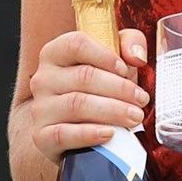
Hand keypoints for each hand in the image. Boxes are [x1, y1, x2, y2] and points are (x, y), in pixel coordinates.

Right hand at [24, 28, 152, 163]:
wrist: (74, 132)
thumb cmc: (96, 90)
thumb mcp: (114, 61)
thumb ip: (129, 45)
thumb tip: (136, 56)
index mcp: (56, 53)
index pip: (76, 44)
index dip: (104, 55)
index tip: (125, 69)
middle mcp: (43, 78)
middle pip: (83, 76)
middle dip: (119, 88)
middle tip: (141, 99)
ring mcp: (40, 108)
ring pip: (76, 105)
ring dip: (112, 111)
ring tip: (134, 117)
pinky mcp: (42, 136)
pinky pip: (63, 134)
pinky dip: (89, 134)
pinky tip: (109, 133)